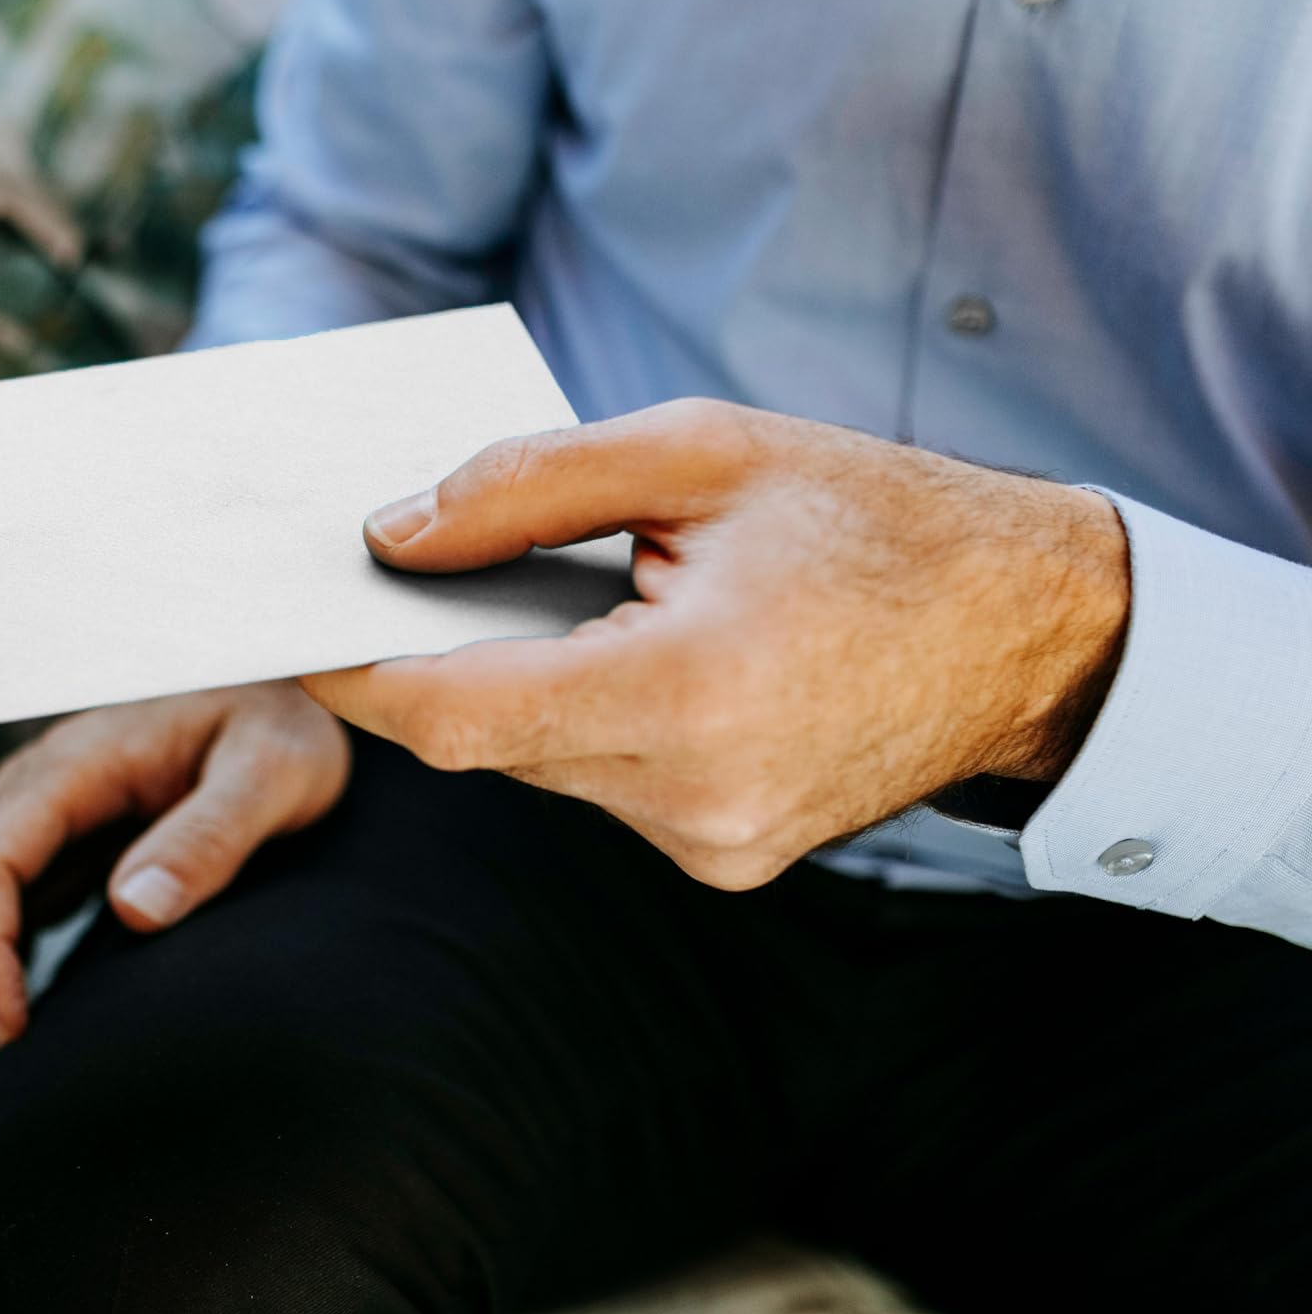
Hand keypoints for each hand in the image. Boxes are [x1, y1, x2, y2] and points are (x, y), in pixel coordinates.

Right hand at [0, 684, 349, 1103]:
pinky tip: (8, 1050)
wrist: (291, 696)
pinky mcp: (53, 854)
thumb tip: (136, 908)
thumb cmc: (287, 725)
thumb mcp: (275, 771)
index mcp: (74, 766)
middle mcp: (33, 791)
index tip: (13, 1034)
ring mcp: (35, 824)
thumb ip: (212, 833)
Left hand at [302, 399, 1129, 889]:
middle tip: (369, 585)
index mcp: (694, 692)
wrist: (1028, 631)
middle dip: (422, 666)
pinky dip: (572, 722)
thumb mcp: (702, 451)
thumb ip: (529, 485)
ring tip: (517, 600)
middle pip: (483, 743)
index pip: (459, 713)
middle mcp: (696, 797)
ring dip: (505, 690)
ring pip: (534, 769)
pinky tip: (603, 655)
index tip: (285, 629)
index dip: (356, 675)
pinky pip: (596, 788)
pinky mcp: (724, 862)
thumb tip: (389, 533)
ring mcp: (713, 846)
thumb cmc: (871, 517)